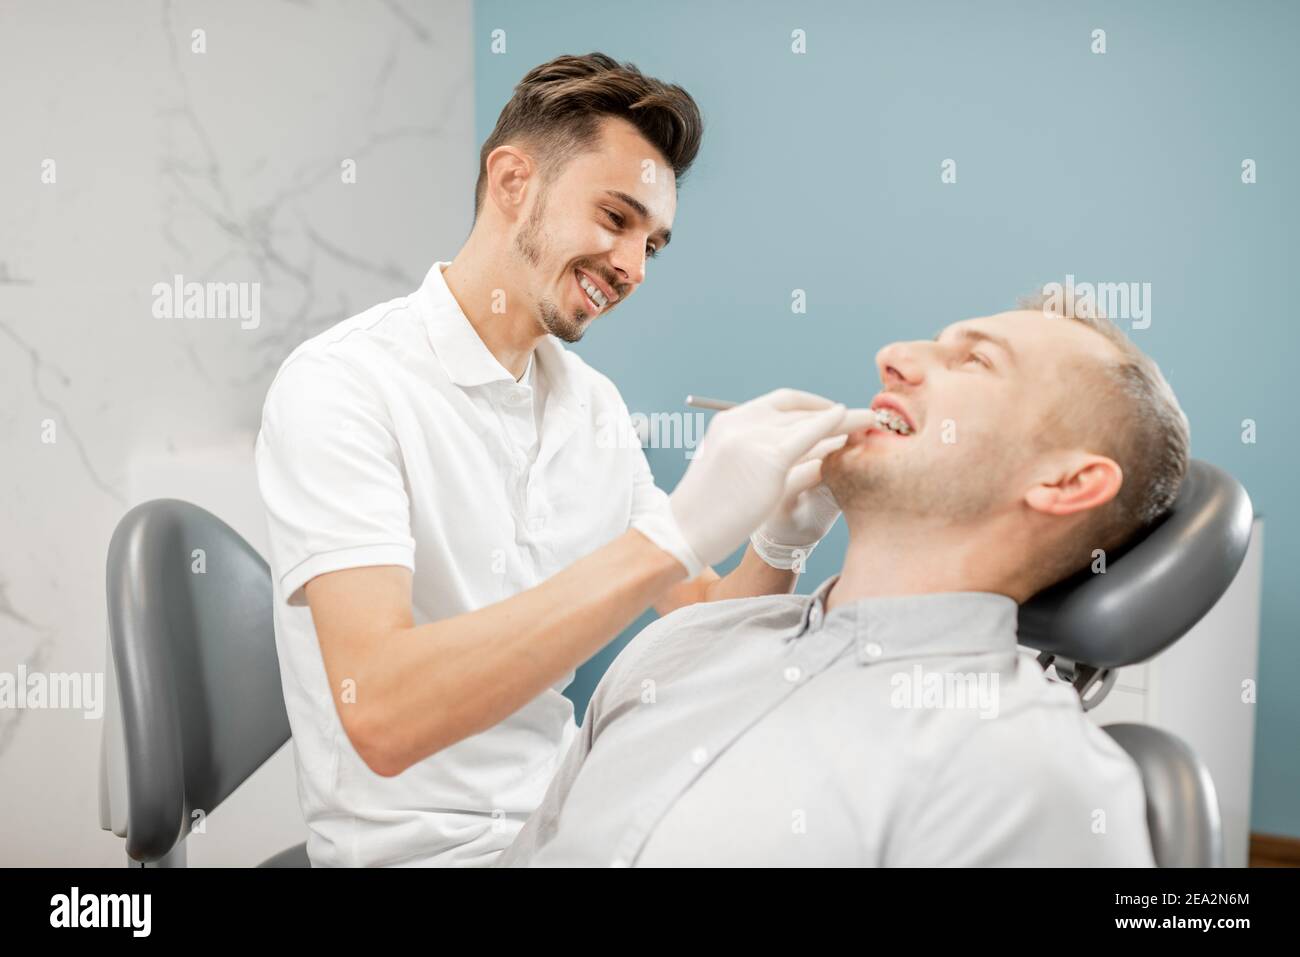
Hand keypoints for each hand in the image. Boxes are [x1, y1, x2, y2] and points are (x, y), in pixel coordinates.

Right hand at [634, 389, 873, 576]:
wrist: (683, 532)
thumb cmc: (708, 511)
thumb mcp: (732, 471)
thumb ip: (762, 456)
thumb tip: (805, 453)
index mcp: (728, 422)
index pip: (779, 403)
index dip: (812, 405)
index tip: (834, 414)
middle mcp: (740, 422)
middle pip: (797, 409)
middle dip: (832, 412)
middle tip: (862, 416)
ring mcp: (753, 438)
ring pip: (808, 421)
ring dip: (843, 419)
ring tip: (870, 421)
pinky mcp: (768, 459)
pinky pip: (811, 436)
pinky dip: (835, 426)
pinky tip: (854, 425)